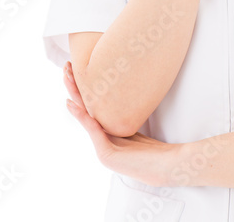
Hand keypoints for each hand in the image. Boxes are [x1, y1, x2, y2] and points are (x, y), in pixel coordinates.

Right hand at [61, 60, 180, 187]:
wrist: (167, 166)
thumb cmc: (154, 147)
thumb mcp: (132, 125)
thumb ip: (121, 115)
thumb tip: (119, 90)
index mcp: (105, 135)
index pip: (89, 108)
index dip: (80, 89)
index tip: (74, 67)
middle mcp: (100, 143)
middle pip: (82, 109)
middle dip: (73, 87)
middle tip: (66, 66)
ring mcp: (102, 151)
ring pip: (84, 117)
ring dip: (74, 95)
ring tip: (67, 77)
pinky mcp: (107, 156)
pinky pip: (93, 131)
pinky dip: (83, 116)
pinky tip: (73, 104)